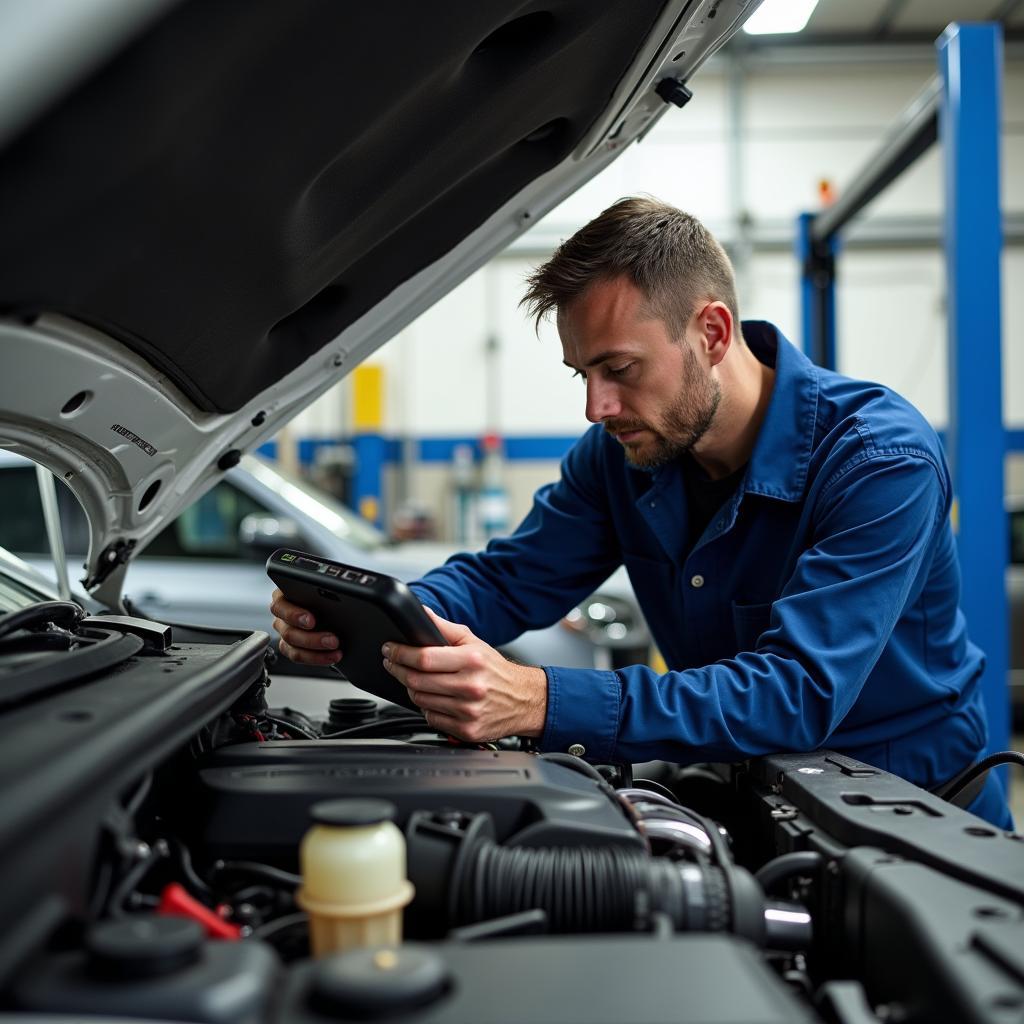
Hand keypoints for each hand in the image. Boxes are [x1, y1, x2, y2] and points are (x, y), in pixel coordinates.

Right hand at [269, 587, 341, 666]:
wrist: (333, 603)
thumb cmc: (323, 591)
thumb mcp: (321, 587)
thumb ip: (321, 592)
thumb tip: (339, 601)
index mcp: (283, 596)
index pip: (280, 606)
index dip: (295, 615)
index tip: (312, 621)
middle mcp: (281, 616)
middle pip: (288, 632)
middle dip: (312, 638)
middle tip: (333, 640)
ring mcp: (285, 632)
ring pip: (293, 648)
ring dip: (316, 653)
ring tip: (336, 652)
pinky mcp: (291, 646)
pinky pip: (298, 656)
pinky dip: (317, 658)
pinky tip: (332, 656)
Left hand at [382, 608, 546, 742]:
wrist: (524, 700)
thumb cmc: (496, 671)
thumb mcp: (473, 643)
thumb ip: (444, 628)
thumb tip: (422, 612)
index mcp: (472, 661)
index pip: (424, 658)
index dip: (400, 653)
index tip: (390, 649)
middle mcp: (471, 686)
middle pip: (417, 680)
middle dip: (398, 670)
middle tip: (392, 663)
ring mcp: (468, 711)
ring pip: (420, 700)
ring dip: (411, 689)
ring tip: (415, 680)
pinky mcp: (467, 729)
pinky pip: (431, 718)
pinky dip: (426, 708)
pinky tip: (434, 699)